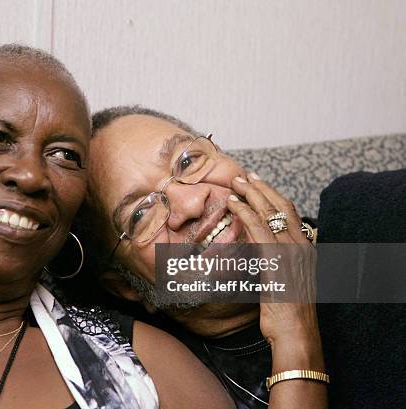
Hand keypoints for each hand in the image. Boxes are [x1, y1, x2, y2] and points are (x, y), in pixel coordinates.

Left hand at [226, 172, 319, 347]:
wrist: (296, 332)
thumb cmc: (289, 314)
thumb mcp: (285, 283)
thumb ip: (276, 264)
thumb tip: (260, 253)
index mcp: (306, 249)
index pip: (290, 213)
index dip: (273, 195)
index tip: (258, 184)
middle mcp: (301, 246)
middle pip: (281, 206)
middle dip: (260, 188)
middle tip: (243, 176)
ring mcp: (291, 251)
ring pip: (269, 213)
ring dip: (250, 194)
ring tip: (235, 183)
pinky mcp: (277, 259)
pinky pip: (258, 228)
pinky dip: (244, 212)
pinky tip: (232, 204)